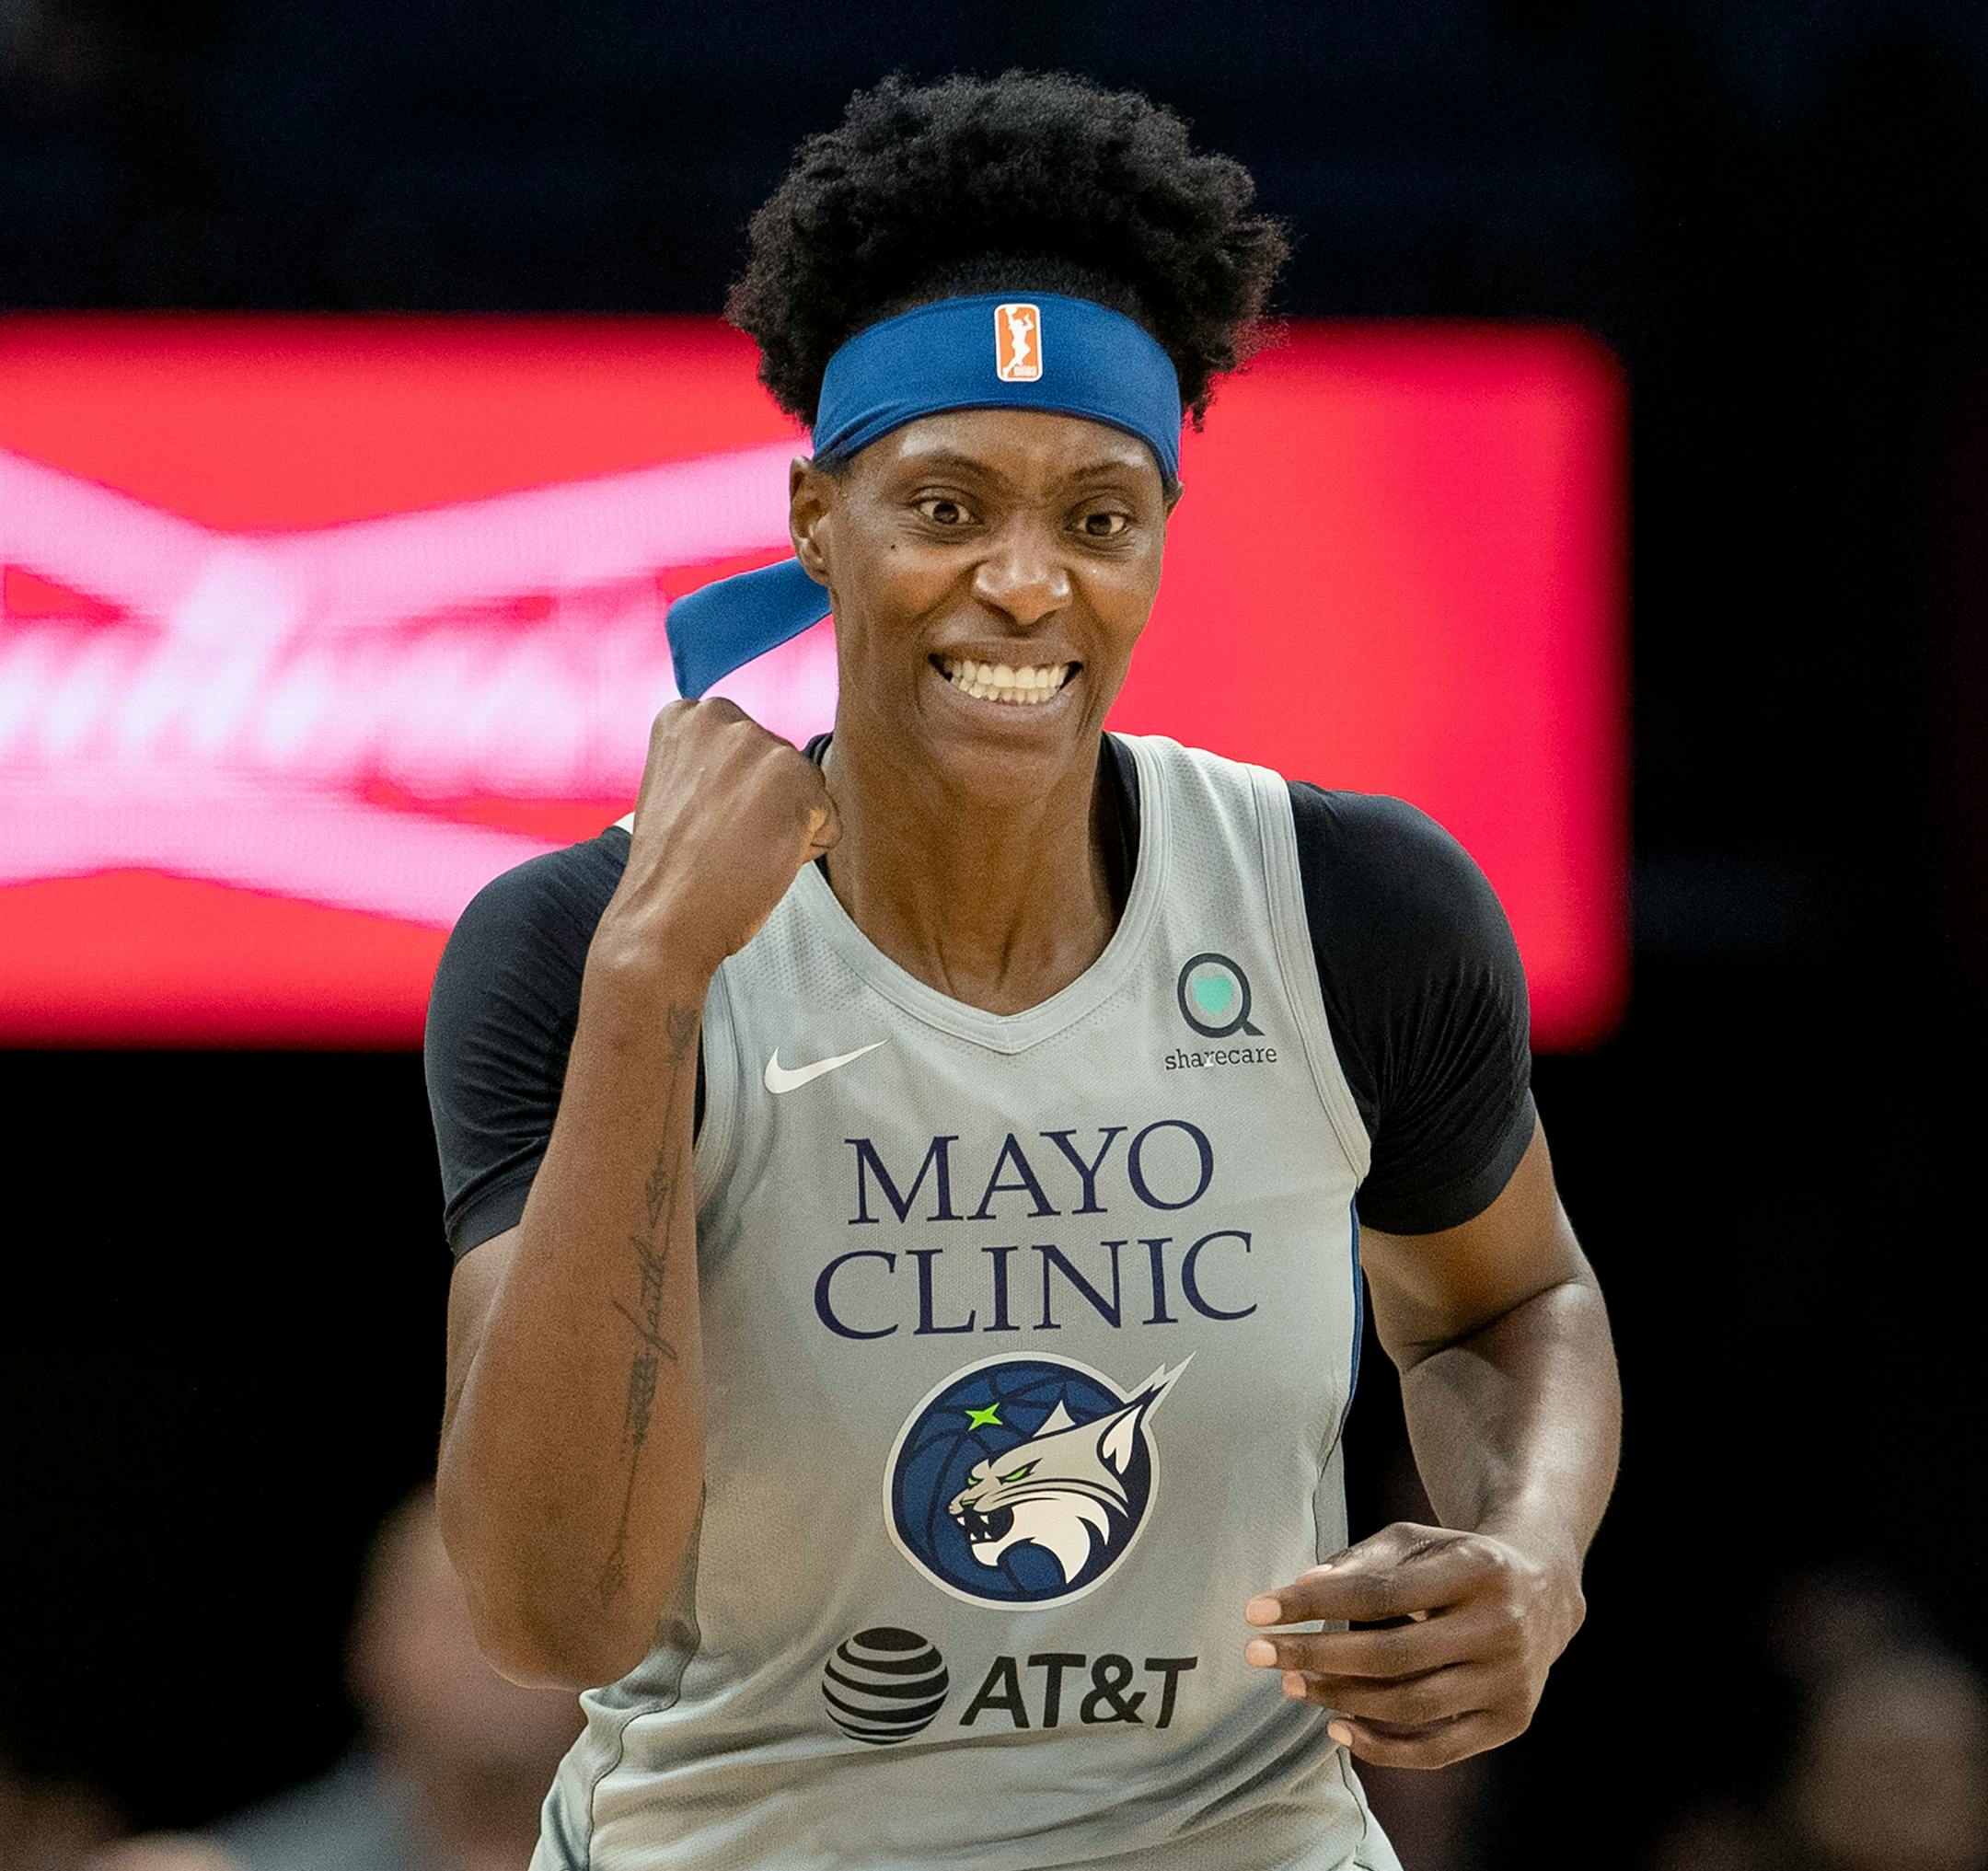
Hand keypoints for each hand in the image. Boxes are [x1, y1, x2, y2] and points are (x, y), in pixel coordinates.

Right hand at [597, 697, 839, 981]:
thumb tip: (769, 771)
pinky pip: (829, 823)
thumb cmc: (674, 869)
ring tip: (737, 850)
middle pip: (783, 767)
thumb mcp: (682, 789)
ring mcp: (760, 744)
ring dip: (786, 828)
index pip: (749, 752)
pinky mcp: (797, 779)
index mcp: (686, 715)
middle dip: (764, 808)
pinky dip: (805, 852)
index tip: (698, 820)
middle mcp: (721, 716)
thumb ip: (718, 764)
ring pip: (808, 793)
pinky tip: (760, 860)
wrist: (663, 919)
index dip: (732, 797)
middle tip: (718, 840)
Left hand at [1242, 1521, 1584, 1768]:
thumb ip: (1359, 1563)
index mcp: (1476, 1570)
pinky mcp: (1511, 1720)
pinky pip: (1438, 1750)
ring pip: (1410, 1705)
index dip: (1314, 1604)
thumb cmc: (1457, 1560)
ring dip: (1340, 1699)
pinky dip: (1383, 1748)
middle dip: (1315, 1657)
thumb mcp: (1415, 1542)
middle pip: (1391, 1655)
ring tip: (1292, 1685)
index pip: (1379, 1593)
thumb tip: (1300, 1587)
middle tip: (1260, 1654)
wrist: (1544, 1588)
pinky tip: (1337, 1729)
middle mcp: (1500, 1627)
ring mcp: (1509, 1680)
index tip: (1257, 1610)